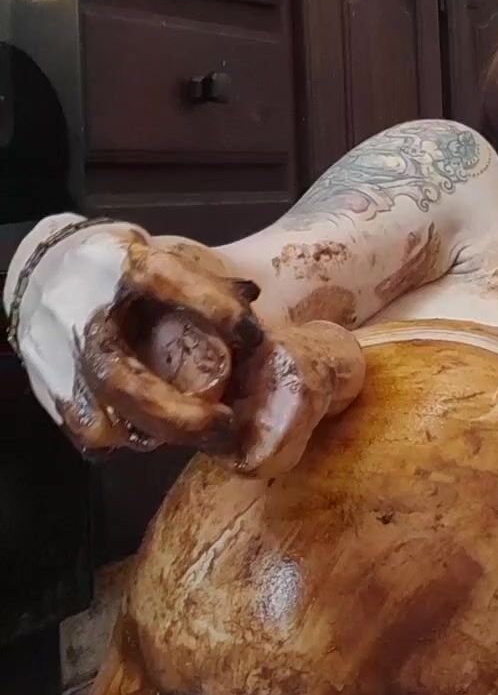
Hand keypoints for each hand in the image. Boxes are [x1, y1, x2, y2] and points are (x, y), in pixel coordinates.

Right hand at [5, 217, 262, 455]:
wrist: (46, 272)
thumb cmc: (119, 269)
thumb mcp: (159, 254)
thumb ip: (202, 278)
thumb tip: (254, 295)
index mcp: (116, 267)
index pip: (165, 281)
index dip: (213, 307)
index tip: (254, 335)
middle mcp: (83, 315)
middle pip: (121, 378)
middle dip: (177, 413)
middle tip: (224, 425)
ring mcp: (60, 357)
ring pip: (99, 418)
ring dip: (152, 433)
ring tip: (194, 433)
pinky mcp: (52, 387)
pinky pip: (86, 430)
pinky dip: (121, 439)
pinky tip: (149, 432)